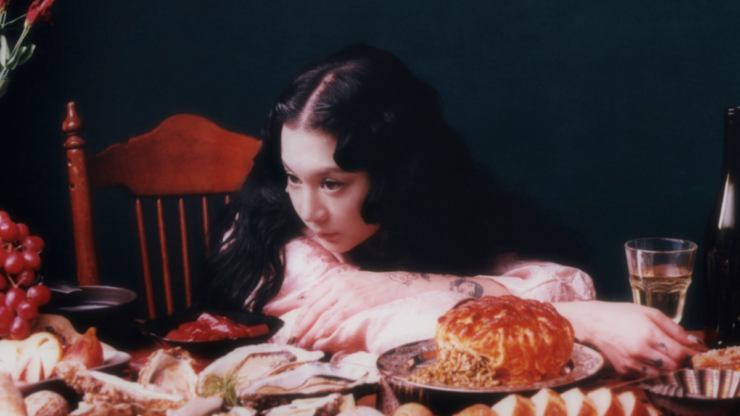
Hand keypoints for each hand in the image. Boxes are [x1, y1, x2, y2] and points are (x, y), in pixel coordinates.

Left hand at [290, 271, 409, 348]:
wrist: (398, 287)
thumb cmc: (376, 288)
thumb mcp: (352, 283)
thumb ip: (335, 293)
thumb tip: (318, 312)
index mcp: (335, 279)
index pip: (311, 299)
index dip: (301, 316)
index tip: (296, 328)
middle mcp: (338, 285)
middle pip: (313, 309)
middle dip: (303, 327)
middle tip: (297, 340)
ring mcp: (347, 294)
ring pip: (322, 316)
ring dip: (312, 332)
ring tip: (306, 344)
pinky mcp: (356, 305)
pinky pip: (336, 320)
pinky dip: (326, 330)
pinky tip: (320, 339)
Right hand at [555, 301, 700, 375]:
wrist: (594, 322)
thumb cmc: (622, 313)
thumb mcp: (650, 312)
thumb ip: (673, 328)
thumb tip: (692, 341)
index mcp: (649, 333)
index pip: (680, 353)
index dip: (690, 354)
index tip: (694, 353)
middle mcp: (640, 350)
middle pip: (672, 366)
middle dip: (679, 361)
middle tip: (679, 354)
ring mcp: (631, 362)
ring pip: (660, 374)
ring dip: (666, 367)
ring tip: (663, 356)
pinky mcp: (623, 369)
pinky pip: (645, 375)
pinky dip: (651, 369)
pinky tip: (646, 358)